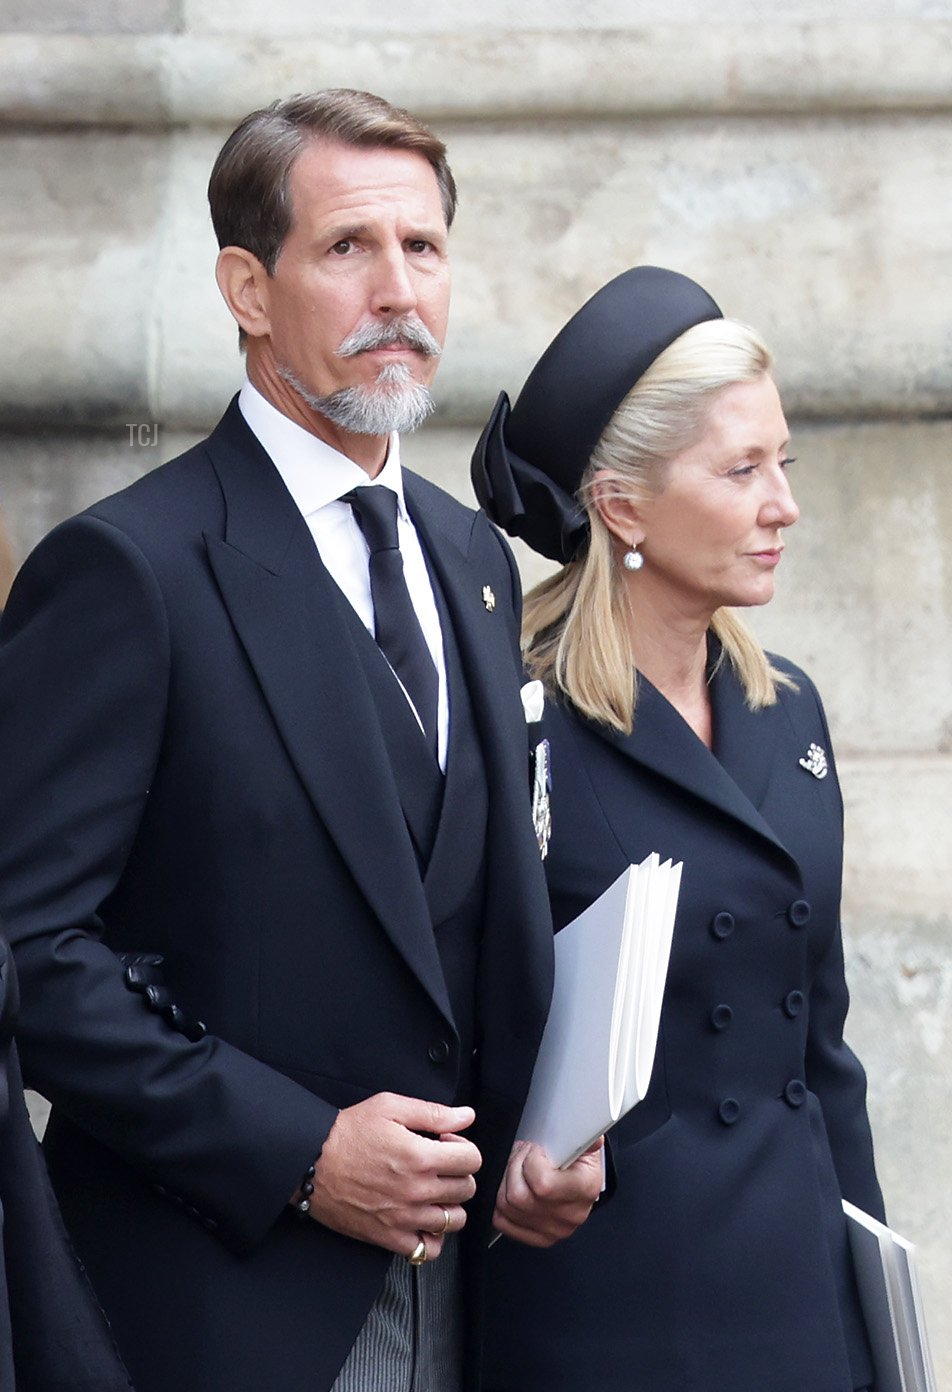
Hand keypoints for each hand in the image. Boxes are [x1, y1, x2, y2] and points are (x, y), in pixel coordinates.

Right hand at [304, 1092, 481, 1258]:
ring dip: (449, 1204)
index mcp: (420, 1156)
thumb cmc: (347, 1133)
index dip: (463, 1147)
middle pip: (466, 1189)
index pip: (472, 1160)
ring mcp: (404, 1218)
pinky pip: (427, 1250)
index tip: (446, 1144)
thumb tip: (465, 1116)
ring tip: (433, 1191)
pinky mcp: (388, 1237)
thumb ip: (433, 1113)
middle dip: (458, 1173)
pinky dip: (431, 1237)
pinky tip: (422, 1219)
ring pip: (453, 1221)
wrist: (310, 1162)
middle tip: (438, 1165)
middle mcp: (416, 1190)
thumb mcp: (390, 1108)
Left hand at [492, 1137, 603, 1247]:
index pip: (543, 1185)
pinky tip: (513, 1188)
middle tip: (522, 1155)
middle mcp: (572, 1214)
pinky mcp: (539, 1237)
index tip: (534, 1149)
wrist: (580, 1176)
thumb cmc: (576, 1156)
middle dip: (514, 1168)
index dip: (530, 1161)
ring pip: (507, 1207)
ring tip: (518, 1169)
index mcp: (585, 1188)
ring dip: (506, 1182)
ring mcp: (555, 1230)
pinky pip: (504, 1222)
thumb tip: (593, 1138)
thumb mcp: (582, 1138)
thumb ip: (583, 1134)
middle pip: (519, 1197)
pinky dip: (501, 1204)